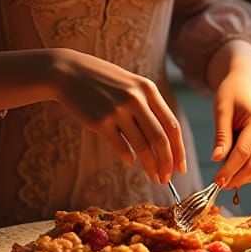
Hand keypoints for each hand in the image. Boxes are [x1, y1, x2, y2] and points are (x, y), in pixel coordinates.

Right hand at [52, 49, 186, 183]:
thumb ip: (148, 107)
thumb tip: (165, 142)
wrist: (69, 72)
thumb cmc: (104, 81)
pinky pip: (121, 147)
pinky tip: (130, 161)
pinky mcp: (100, 121)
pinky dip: (128, 158)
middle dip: (167, 163)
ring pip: (142, 146)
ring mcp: (118, 110)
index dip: (179, 150)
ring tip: (154, 177)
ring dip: (150, 166)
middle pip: (160, 139)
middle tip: (167, 179)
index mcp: (148, 90)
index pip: (172, 126)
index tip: (181, 167)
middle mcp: (136, 99)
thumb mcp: (131, 85)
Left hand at [207, 42, 250, 187]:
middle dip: (237, 177)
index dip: (229, 170)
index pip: (244, 153)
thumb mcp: (222, 109)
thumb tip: (217, 159)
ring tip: (225, 181)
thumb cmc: (232, 92)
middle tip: (219, 185)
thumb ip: (221, 135)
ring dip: (245, 178)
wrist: (249, 81)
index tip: (215, 181)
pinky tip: (236, 173)